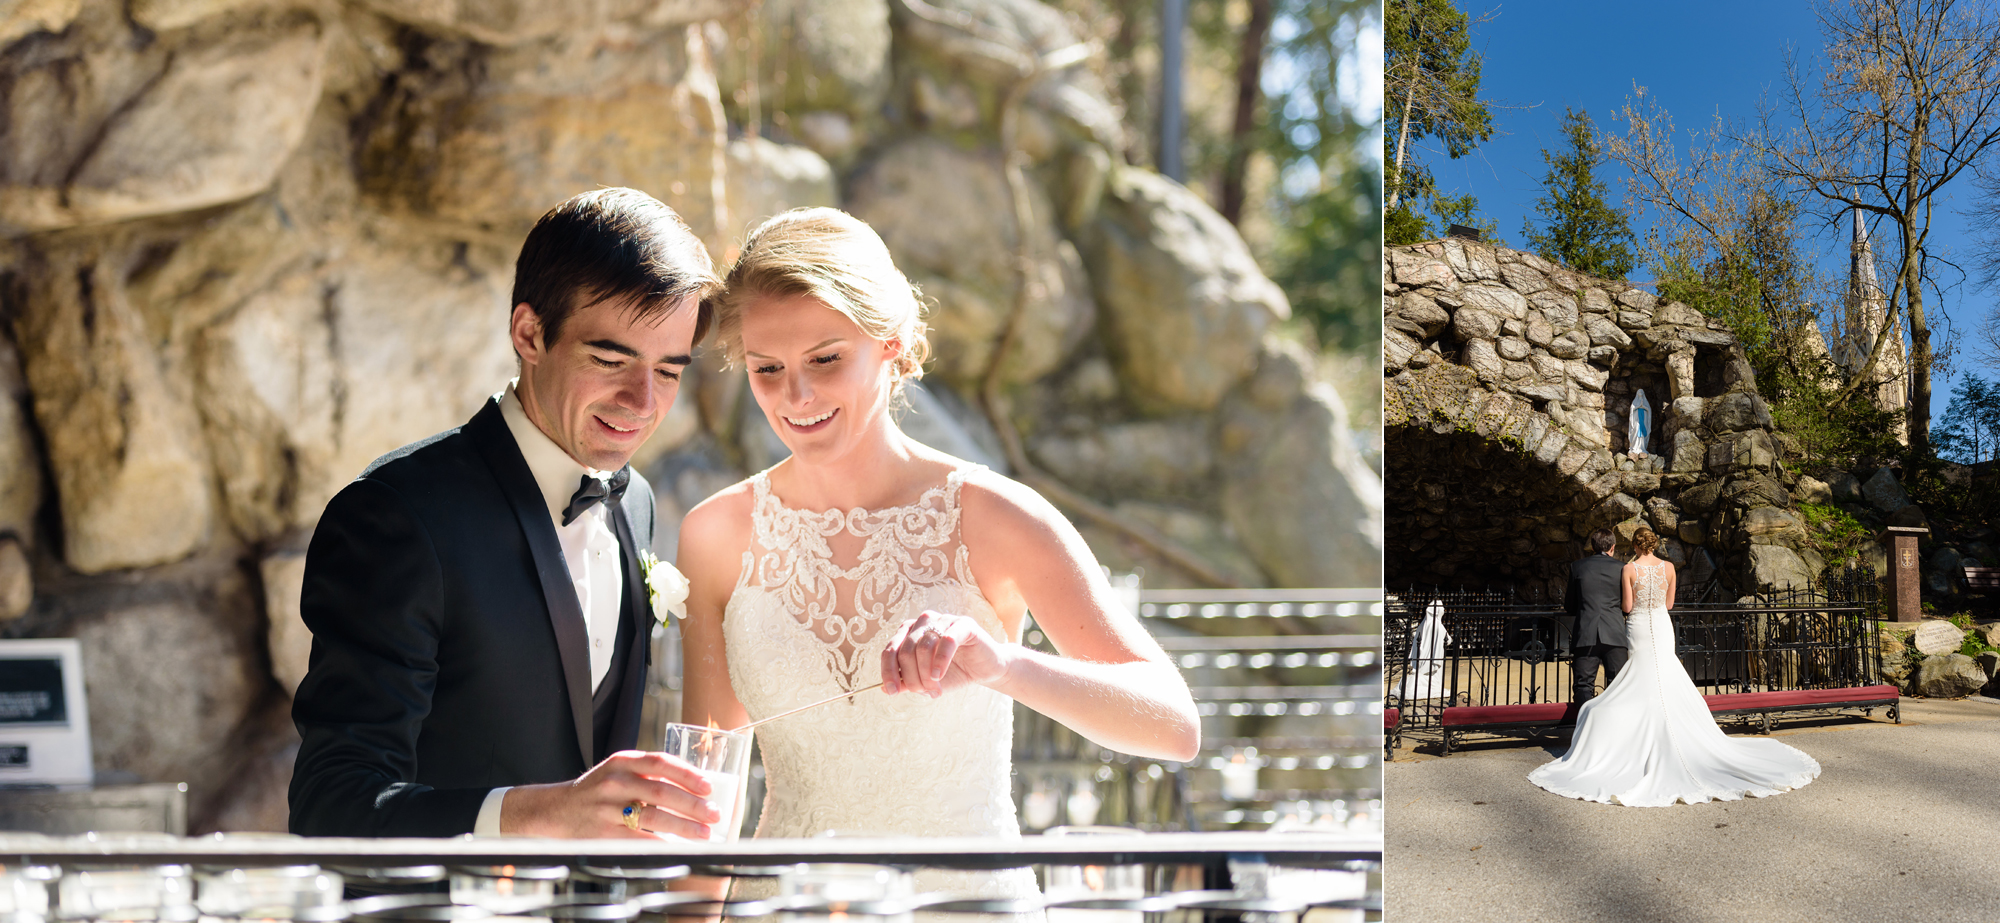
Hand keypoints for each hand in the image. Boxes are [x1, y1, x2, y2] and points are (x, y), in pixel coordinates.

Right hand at [501, 750, 723, 838]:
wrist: (555, 810)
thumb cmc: (597, 790)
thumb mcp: (618, 771)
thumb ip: (648, 773)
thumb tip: (695, 787)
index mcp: (622, 762)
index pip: (660, 762)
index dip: (688, 774)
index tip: (709, 786)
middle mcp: (614, 782)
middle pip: (661, 792)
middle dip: (693, 805)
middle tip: (714, 814)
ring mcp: (607, 809)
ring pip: (653, 818)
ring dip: (684, 827)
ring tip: (704, 834)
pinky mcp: (603, 834)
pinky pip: (639, 840)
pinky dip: (662, 845)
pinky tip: (678, 848)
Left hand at [880, 610, 1015, 697]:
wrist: (986, 670)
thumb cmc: (954, 673)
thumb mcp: (926, 681)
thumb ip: (906, 682)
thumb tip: (883, 688)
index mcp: (910, 632)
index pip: (890, 649)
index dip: (888, 671)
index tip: (892, 691)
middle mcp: (924, 621)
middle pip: (906, 650)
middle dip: (912, 677)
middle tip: (924, 692)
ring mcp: (944, 620)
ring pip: (923, 646)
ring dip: (926, 674)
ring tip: (935, 689)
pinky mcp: (964, 624)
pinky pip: (947, 640)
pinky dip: (940, 661)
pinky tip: (940, 675)